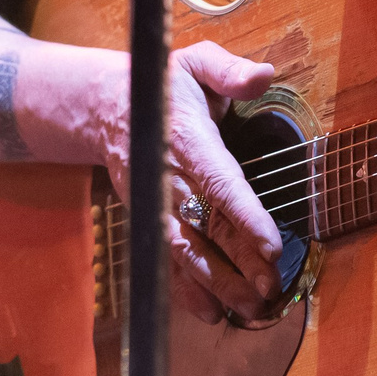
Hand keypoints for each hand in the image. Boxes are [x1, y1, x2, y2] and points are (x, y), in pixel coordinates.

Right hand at [96, 41, 280, 326]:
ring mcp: (155, 204)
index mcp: (185, 139)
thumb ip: (229, 70)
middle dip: (238, 263)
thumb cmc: (164, 84)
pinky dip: (186, 289)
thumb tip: (263, 75)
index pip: (219, 183)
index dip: (245, 216)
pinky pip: (167, 258)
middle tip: (270, 290)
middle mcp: (168, 179)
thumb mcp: (196, 62)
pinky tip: (210, 313)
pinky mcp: (149, 220)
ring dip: (218, 284)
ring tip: (250, 310)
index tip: (272, 245)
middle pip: (206, 228)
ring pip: (187, 252)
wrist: (104, 107)